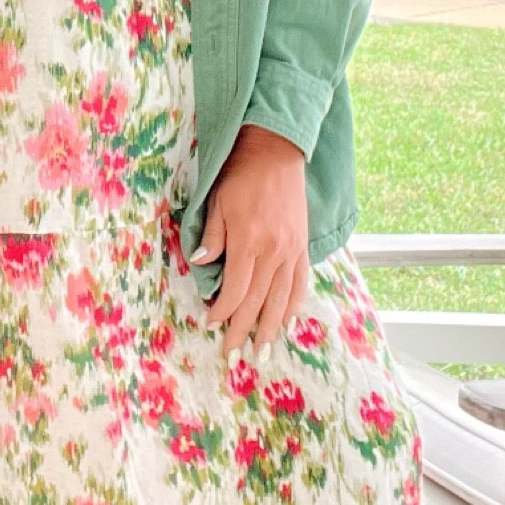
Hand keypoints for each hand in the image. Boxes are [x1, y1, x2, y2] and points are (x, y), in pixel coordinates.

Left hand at [191, 124, 310, 364]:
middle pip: (258, 302)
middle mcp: (274, 251)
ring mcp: (291, 250)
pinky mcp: (302, 246)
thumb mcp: (216, 202)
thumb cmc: (239, 175)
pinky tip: (287, 320)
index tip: (211, 323)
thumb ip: (212, 237)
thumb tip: (202, 266)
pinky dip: (293, 305)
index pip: (236, 290)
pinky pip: (300, 283)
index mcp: (248, 241)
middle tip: (234, 352)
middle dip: (244, 329)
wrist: (275, 153)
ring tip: (263, 351)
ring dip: (271, 328)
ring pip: (282, 299)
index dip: (223, 311)